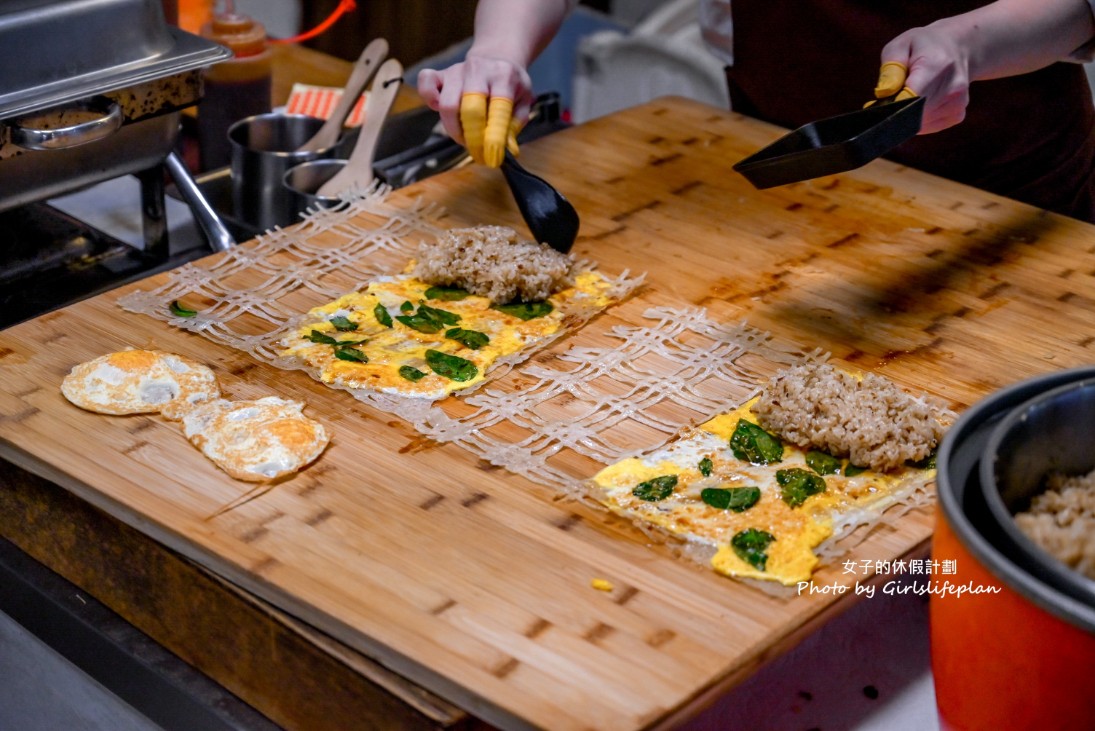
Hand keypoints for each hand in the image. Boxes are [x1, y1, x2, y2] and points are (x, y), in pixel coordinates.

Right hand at [417, 55, 532, 166]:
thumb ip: (515, 124)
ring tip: (465, 139)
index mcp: (504, 76)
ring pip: (447, 105)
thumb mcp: (524, 100)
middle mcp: (478, 70)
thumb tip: (508, 150)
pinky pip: (426, 83)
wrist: (497, 56)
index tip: (493, 157)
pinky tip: (439, 110)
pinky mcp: (441, 73)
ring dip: (454, 129)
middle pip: (469, 109)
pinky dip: (429, 99)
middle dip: (473, 138)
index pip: (498, 109)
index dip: (494, 137)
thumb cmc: (510, 83)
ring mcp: (457, 71)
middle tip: (478, 152)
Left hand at [877, 24, 971, 134]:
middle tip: (894, 93)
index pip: (910, 99)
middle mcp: (952, 88)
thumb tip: (884, 93)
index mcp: (937, 66)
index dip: (890, 106)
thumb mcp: (901, 45)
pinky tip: (923, 99)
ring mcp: (956, 103)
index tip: (878, 104)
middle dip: (896, 109)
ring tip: (913, 91)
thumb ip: (891, 68)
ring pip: (917, 123)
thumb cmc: (923, 46)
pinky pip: (927, 126)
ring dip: (908, 113)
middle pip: (912, 114)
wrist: (959, 46)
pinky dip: (919, 117)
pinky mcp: (957, 115)